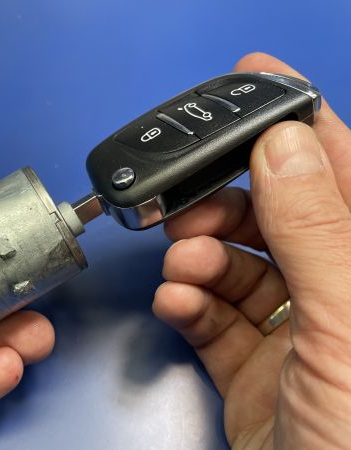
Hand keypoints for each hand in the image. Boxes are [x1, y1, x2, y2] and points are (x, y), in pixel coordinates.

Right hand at [153, 53, 350, 448]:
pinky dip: (186, 305)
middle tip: (189, 207)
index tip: (257, 85)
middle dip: (225, 206)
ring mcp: (291, 332)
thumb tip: (283, 144)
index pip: (340, 172)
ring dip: (198, 259)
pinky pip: (211, 317)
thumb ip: (315, 231)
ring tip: (183, 268)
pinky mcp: (250, 367)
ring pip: (235, 267)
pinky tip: (178, 303)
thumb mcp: (347, 325)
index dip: (299, 124)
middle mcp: (336, 293)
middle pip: (274, 218)